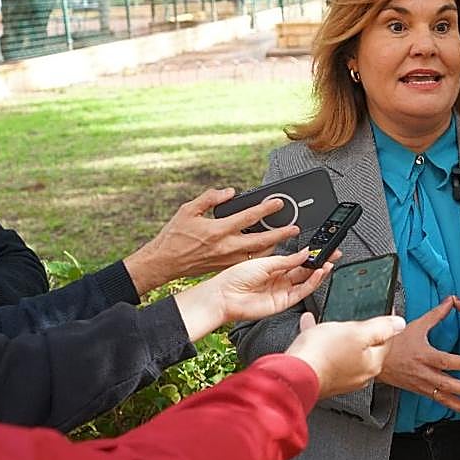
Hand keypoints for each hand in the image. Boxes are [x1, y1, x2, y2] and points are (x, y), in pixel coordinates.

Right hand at [123, 190, 300, 295]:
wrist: (164, 262)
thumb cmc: (175, 235)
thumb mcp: (188, 209)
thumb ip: (210, 198)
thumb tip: (230, 192)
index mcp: (217, 230)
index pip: (248, 217)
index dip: (265, 209)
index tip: (279, 203)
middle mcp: (225, 246)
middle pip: (260, 240)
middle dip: (280, 234)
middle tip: (295, 228)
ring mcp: (227, 259)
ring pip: (257, 254)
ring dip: (273, 246)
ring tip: (284, 238)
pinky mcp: (225, 267)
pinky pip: (248, 261)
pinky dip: (259, 255)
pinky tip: (267, 249)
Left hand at [173, 248, 333, 341]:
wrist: (224, 296)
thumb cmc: (235, 278)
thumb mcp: (264, 262)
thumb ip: (288, 260)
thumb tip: (305, 253)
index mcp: (274, 267)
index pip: (298, 260)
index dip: (311, 255)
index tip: (323, 248)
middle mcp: (280, 279)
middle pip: (305, 270)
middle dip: (320, 262)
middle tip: (333, 254)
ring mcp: (282, 291)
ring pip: (307, 281)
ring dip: (319, 272)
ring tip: (329, 262)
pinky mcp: (283, 302)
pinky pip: (302, 292)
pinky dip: (312, 283)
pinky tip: (318, 274)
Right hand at [288, 312, 406, 397]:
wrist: (293, 375)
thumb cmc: (323, 354)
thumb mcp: (357, 332)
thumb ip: (381, 328)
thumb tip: (400, 324)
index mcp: (372, 362)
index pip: (387, 340)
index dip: (386, 323)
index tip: (383, 310)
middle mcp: (359, 373)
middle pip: (366, 346)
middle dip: (360, 330)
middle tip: (355, 317)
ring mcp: (341, 377)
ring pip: (344, 349)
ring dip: (338, 334)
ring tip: (329, 322)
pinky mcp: (324, 376)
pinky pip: (326, 354)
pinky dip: (321, 341)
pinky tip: (311, 328)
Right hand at [377, 296, 459, 414]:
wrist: (375, 359)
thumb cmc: (394, 343)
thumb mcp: (416, 325)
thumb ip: (436, 314)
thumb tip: (450, 301)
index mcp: (424, 355)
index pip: (446, 361)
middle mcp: (423, 372)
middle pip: (447, 384)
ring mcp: (422, 384)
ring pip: (444, 397)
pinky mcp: (420, 391)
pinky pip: (438, 401)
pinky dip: (452, 406)